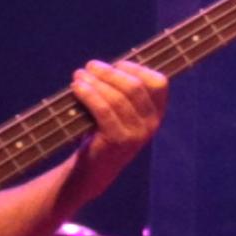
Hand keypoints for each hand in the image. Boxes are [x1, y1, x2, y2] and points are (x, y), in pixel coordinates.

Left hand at [65, 58, 169, 174]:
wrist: (93, 171)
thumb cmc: (102, 133)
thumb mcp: (119, 112)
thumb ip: (121, 91)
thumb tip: (105, 65)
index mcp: (157, 114)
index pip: (158, 83)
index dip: (136, 68)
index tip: (115, 65)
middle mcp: (152, 124)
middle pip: (135, 87)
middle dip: (110, 72)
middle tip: (90, 66)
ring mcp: (137, 134)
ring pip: (118, 97)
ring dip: (95, 81)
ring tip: (79, 75)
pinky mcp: (118, 141)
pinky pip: (103, 110)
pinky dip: (88, 94)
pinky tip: (76, 88)